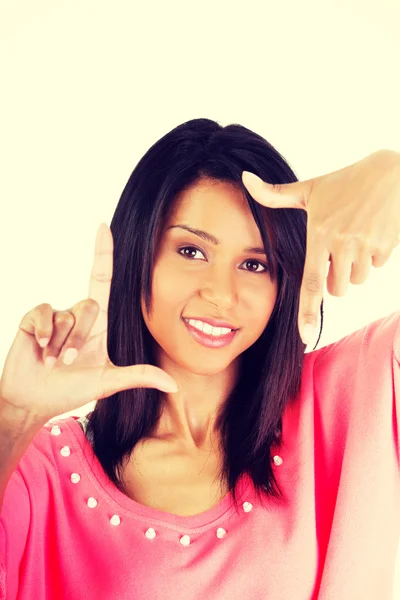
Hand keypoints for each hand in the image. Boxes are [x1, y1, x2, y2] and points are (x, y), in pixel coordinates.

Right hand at [0, 223, 177, 424]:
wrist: (34, 400)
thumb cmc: (71, 390)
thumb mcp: (108, 382)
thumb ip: (139, 377)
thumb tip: (174, 384)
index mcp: (98, 324)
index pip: (102, 280)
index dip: (103, 254)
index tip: (104, 227)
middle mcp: (77, 315)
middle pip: (89, 306)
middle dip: (79, 340)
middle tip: (70, 363)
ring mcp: (55, 316)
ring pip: (66, 315)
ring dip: (61, 345)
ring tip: (53, 362)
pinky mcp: (34, 319)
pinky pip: (44, 314)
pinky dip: (45, 335)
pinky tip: (40, 349)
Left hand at [242, 149, 399, 344]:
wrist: (391, 173)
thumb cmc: (345, 181)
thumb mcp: (309, 188)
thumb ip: (275, 194)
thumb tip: (244, 179)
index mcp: (320, 234)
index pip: (311, 283)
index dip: (307, 312)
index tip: (305, 336)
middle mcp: (342, 243)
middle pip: (337, 288)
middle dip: (336, 278)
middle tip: (338, 250)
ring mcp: (366, 245)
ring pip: (357, 279)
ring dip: (356, 267)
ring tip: (356, 236)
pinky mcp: (386, 246)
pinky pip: (377, 266)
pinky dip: (374, 256)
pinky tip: (373, 232)